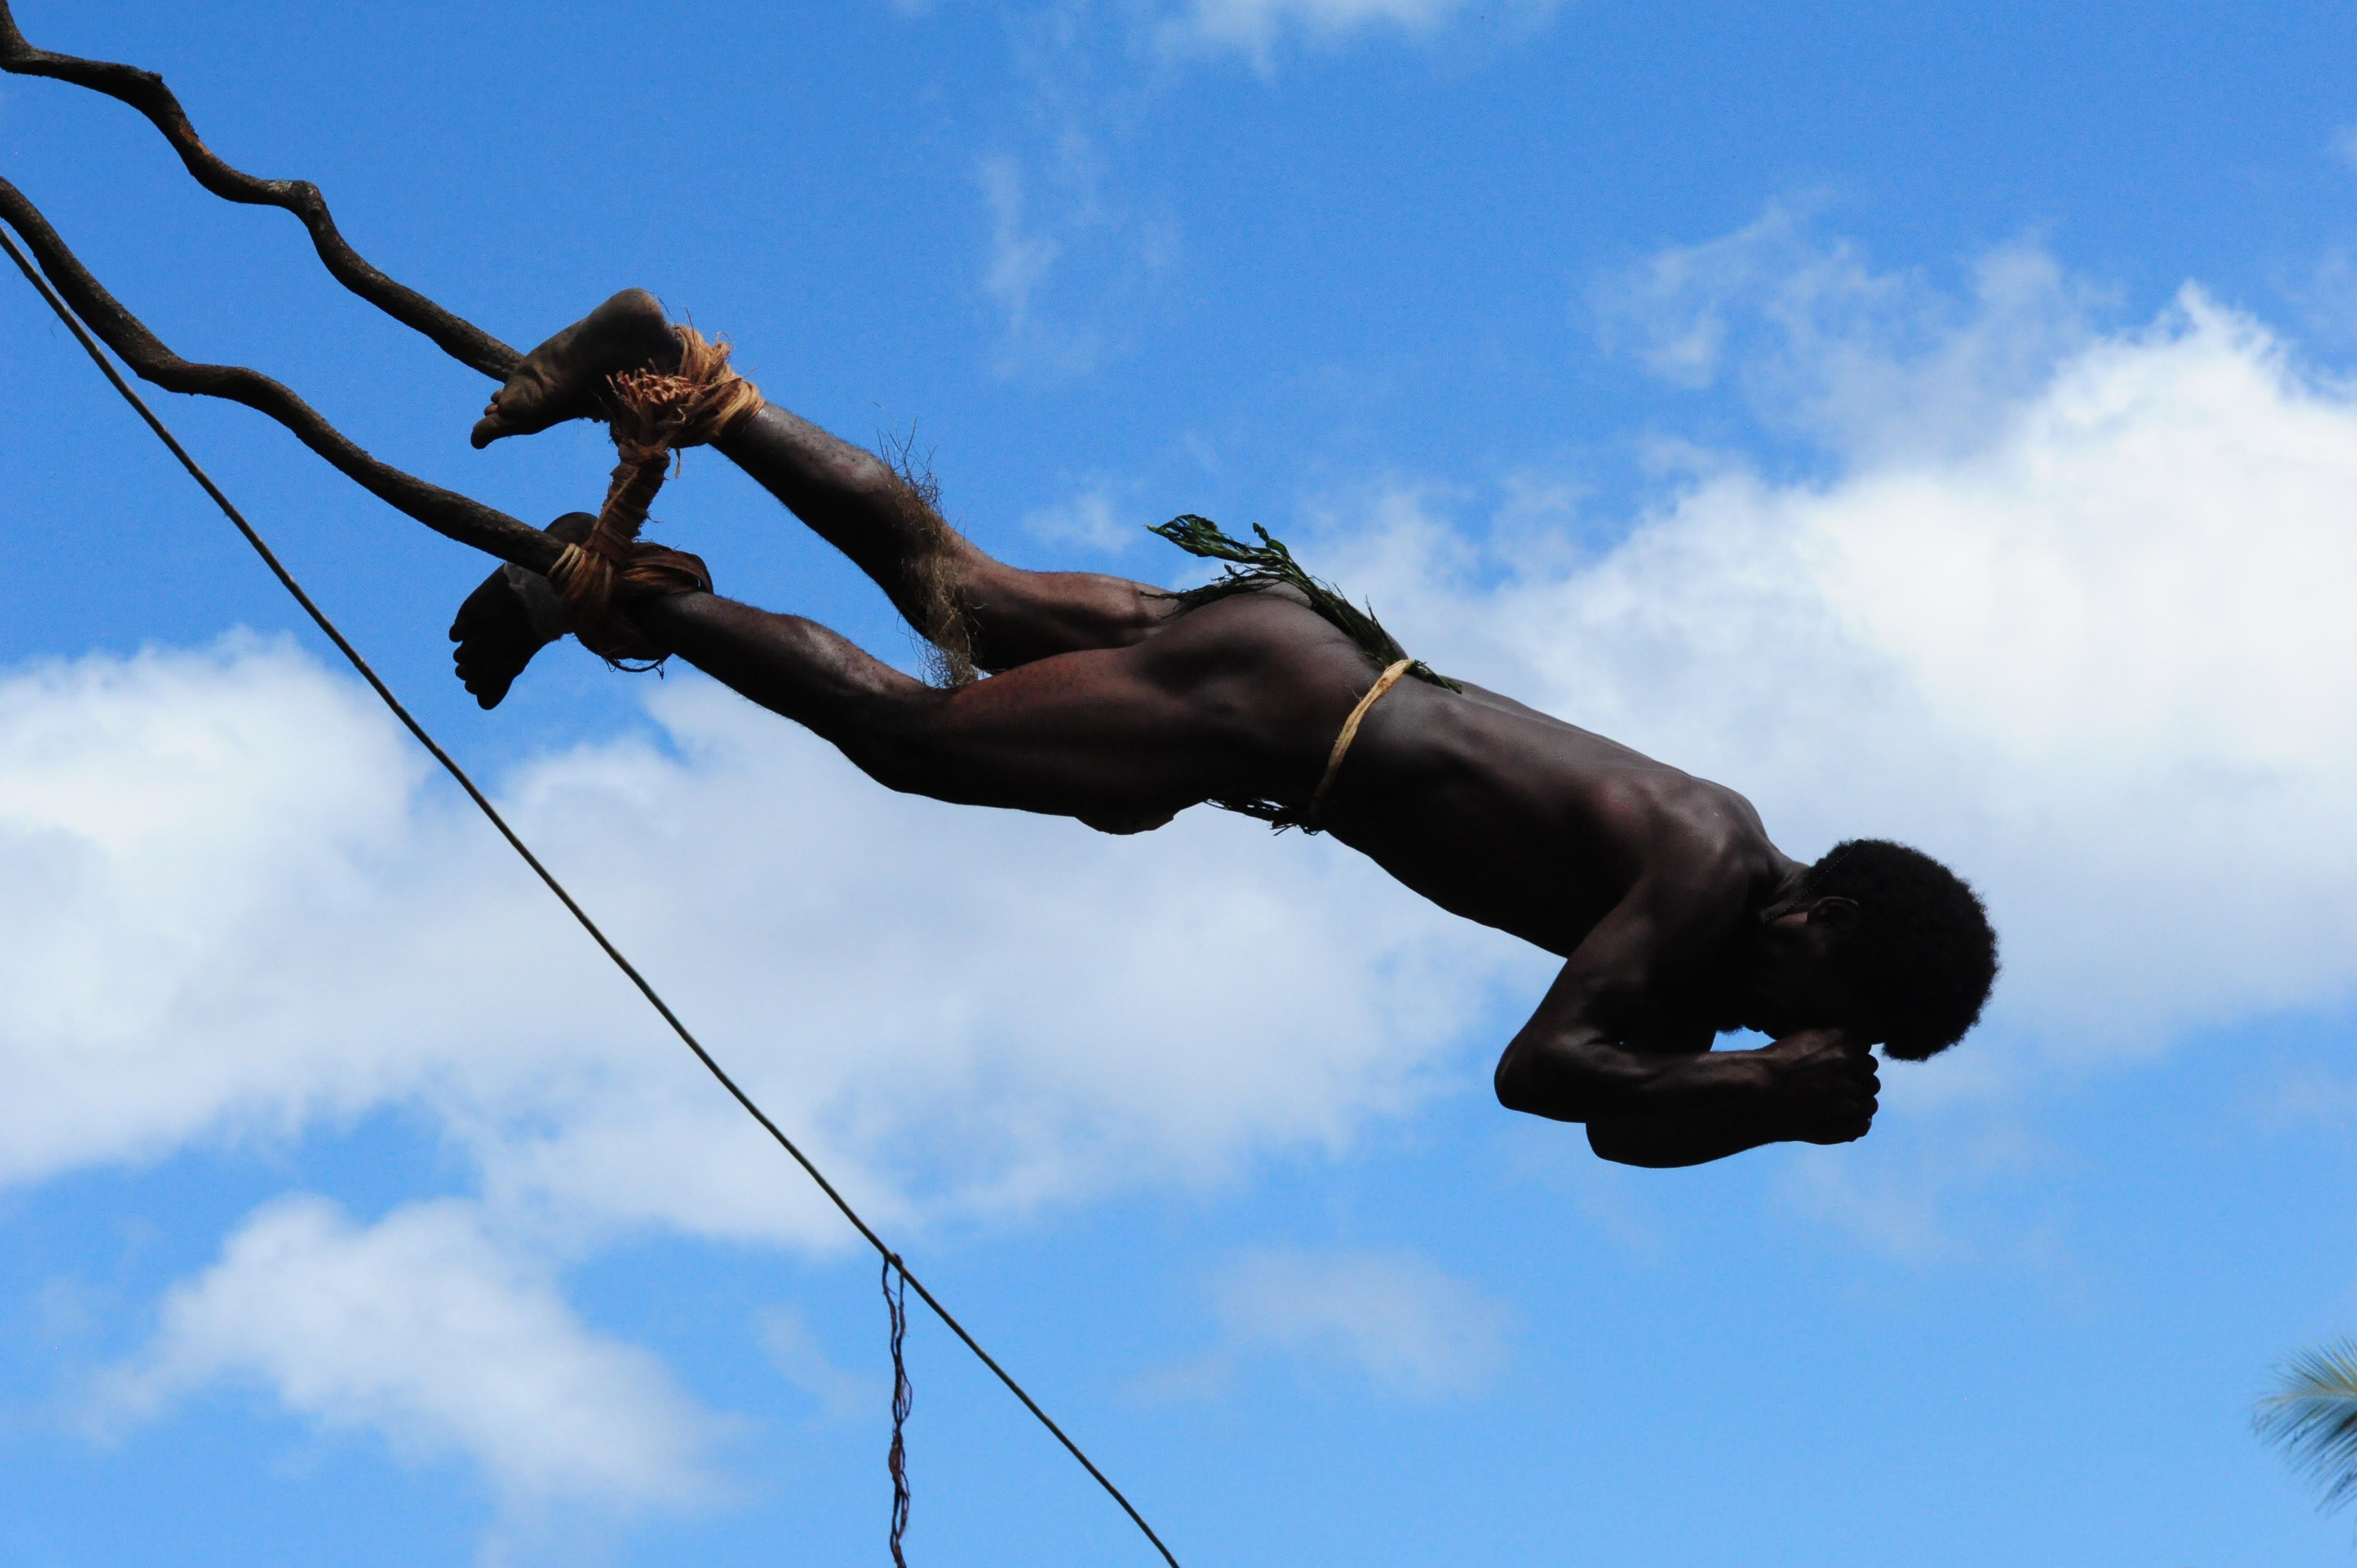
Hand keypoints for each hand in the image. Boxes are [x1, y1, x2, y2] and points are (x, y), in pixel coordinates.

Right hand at [1757, 1027, 1878, 1144]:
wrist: (1760, 1089)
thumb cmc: (1777, 1063)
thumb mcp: (1806, 1037)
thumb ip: (1831, 1039)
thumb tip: (1849, 1042)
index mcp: (1842, 1038)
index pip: (1864, 1047)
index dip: (1853, 1057)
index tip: (1842, 1064)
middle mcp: (1851, 1060)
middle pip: (1870, 1068)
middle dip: (1858, 1075)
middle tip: (1840, 1084)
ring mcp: (1850, 1086)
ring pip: (1871, 1094)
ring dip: (1860, 1097)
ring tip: (1841, 1102)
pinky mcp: (1845, 1110)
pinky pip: (1864, 1119)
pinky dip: (1857, 1120)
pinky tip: (1844, 1118)